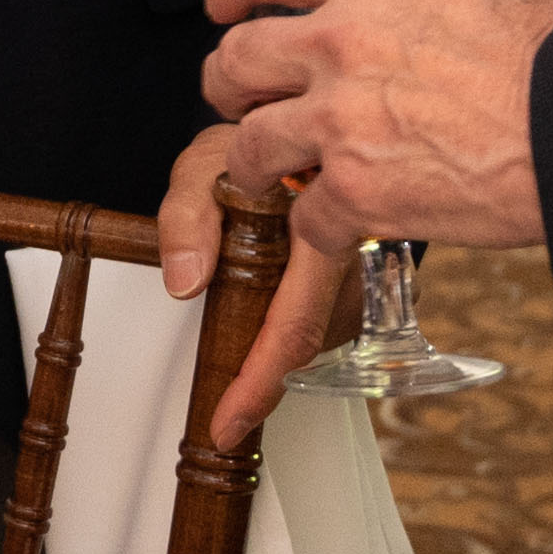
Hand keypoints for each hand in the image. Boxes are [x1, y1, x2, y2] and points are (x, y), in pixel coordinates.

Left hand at [150, 121, 360, 441]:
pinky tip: (269, 300)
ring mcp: (366, 274)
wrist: (306, 129)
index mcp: (318, 230)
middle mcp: (353, 259)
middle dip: (263, 375)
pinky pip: (326, 318)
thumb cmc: (253, 147)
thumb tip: (184, 283)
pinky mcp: (368, 281)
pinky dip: (291, 322)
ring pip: (318, 335)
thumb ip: (187, 216)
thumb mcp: (205, 164)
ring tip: (246, 310)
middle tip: (226, 398)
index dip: (259, 385)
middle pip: (307, 343)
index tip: (228, 424)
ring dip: (276, 340)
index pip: (293, 327)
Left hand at [200, 0, 552, 245]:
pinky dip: (318, 227)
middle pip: (235, 58)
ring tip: (269, 172)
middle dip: (226, 84)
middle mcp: (341, 39)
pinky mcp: (355, 191)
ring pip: (249, 143)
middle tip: (239, 99)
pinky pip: (306, 218)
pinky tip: (338, 228)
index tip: (225, 6)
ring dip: (254, 161)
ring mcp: (339, 118)